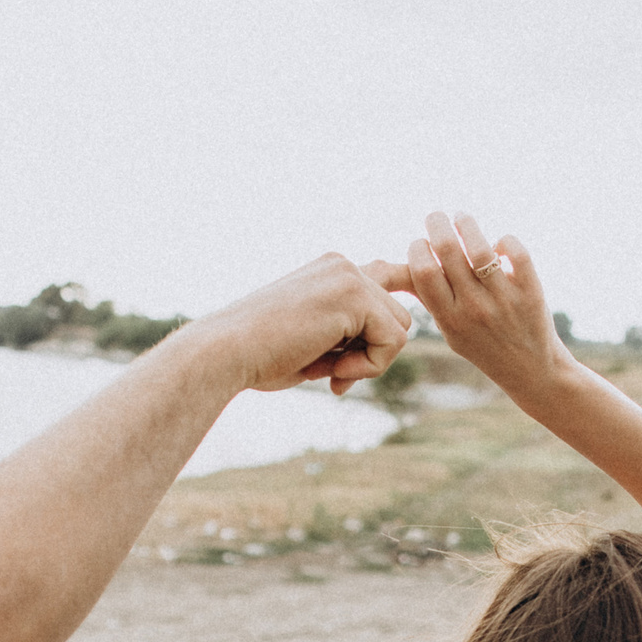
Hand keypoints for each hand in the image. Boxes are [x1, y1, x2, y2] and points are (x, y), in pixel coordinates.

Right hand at [179, 252, 414, 396]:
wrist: (226, 352)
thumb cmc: (261, 356)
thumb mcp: (313, 341)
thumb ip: (348, 335)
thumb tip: (391, 339)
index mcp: (330, 271)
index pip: (387, 272)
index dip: (408, 283)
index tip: (414, 299)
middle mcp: (343, 265)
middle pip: (398, 315)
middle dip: (374, 353)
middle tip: (336, 376)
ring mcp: (349, 276)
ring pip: (401, 327)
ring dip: (371, 362)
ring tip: (330, 372)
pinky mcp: (354, 295)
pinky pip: (393, 340)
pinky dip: (369, 367)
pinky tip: (333, 372)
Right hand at [381, 212, 570, 397]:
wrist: (531, 371)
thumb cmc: (484, 345)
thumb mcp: (451, 331)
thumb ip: (432, 300)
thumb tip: (404, 265)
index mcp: (449, 319)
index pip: (422, 270)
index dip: (417, 248)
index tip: (422, 243)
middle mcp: (474, 308)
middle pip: (447, 250)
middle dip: (436, 223)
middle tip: (436, 217)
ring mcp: (503, 300)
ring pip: (479, 247)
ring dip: (466, 224)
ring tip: (461, 217)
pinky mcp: (530, 292)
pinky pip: (516, 252)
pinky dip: (505, 240)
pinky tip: (498, 245)